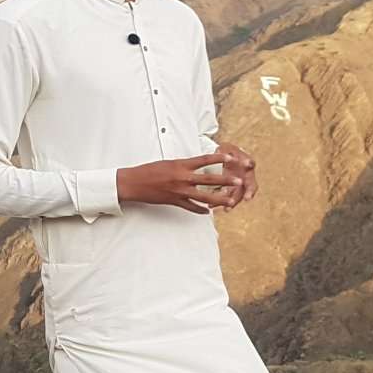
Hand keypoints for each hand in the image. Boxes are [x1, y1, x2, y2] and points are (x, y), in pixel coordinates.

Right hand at [117, 155, 240, 213]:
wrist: (133, 182)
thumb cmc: (149, 170)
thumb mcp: (168, 163)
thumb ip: (183, 165)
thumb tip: (195, 165)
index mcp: (181, 165)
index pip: (204, 160)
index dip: (219, 159)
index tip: (231, 158)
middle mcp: (182, 177)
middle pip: (209, 180)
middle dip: (226, 181)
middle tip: (239, 182)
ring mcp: (179, 191)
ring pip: (204, 197)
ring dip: (219, 199)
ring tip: (230, 201)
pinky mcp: (174, 201)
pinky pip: (191, 207)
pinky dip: (200, 210)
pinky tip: (208, 213)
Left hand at [214, 142, 257, 206]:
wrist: (227, 160)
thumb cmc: (227, 153)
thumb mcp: (226, 148)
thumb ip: (223, 151)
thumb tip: (218, 151)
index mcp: (246, 162)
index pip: (250, 163)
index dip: (249, 163)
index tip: (248, 164)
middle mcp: (246, 175)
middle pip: (251, 185)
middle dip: (249, 192)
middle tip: (248, 198)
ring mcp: (241, 184)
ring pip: (239, 195)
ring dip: (234, 202)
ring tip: (227, 209)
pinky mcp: (232, 190)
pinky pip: (229, 198)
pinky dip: (222, 202)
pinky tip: (212, 206)